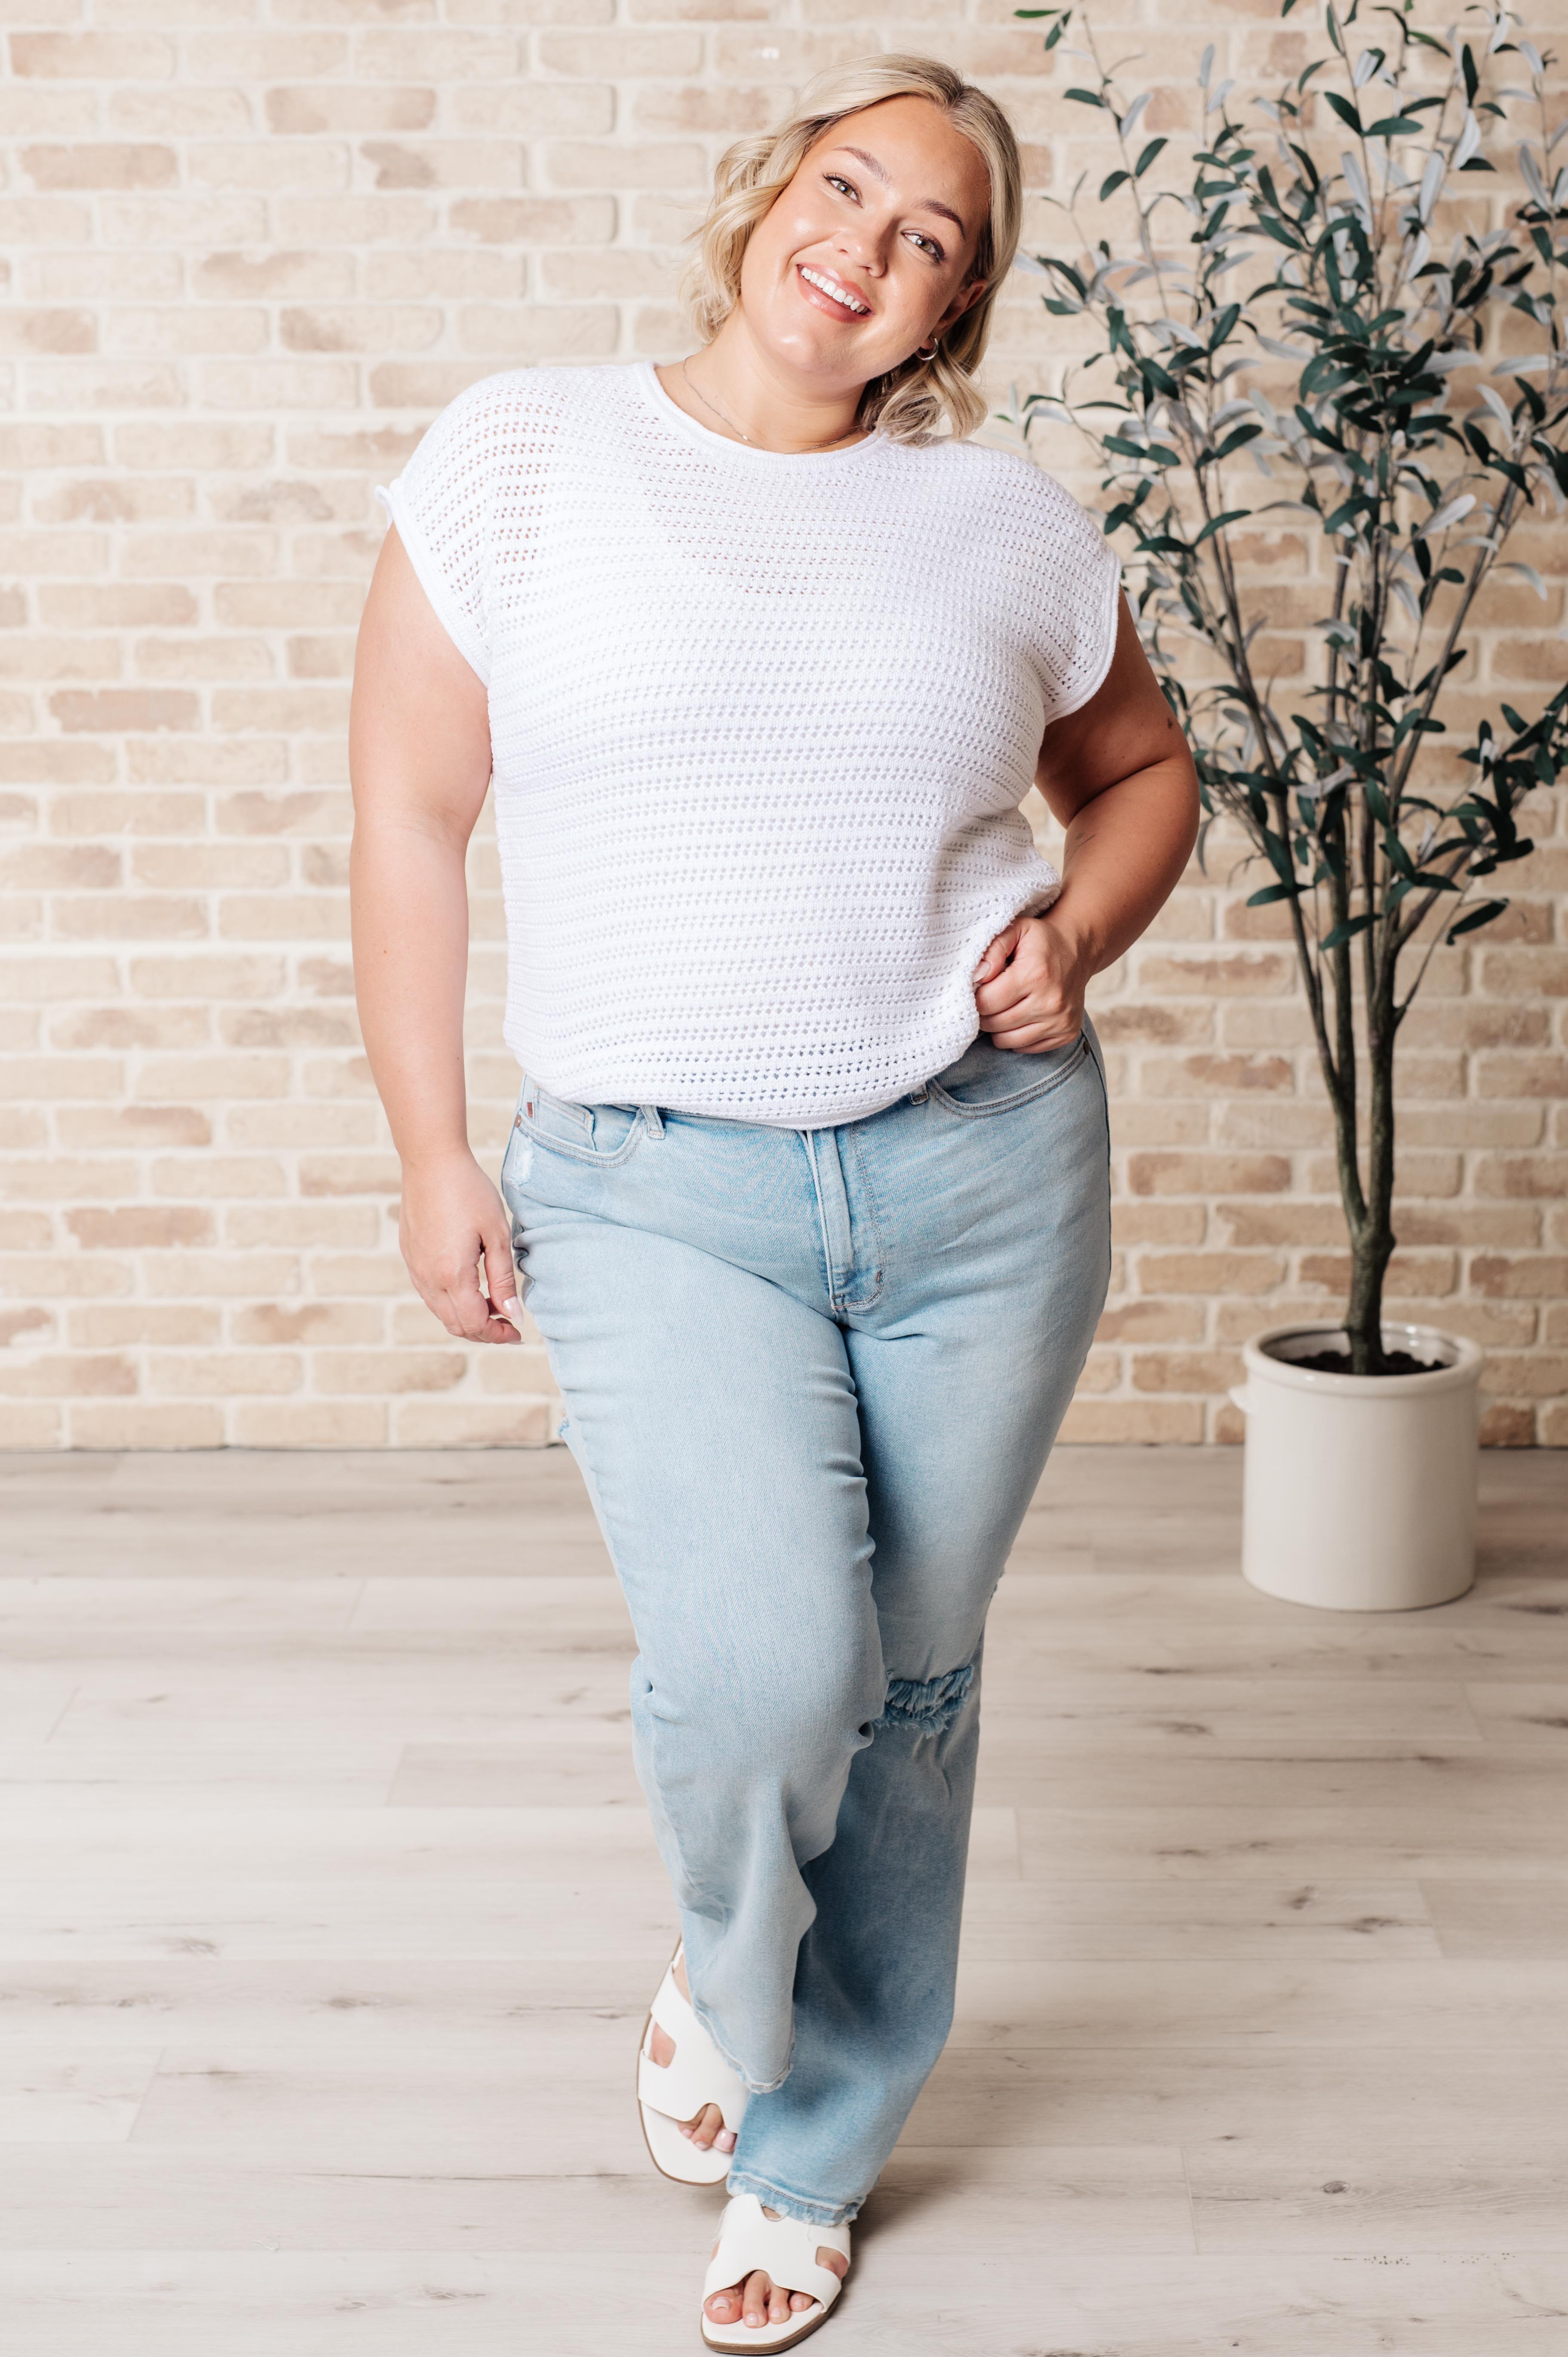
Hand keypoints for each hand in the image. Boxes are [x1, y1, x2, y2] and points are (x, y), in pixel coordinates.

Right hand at [398, 1148, 521, 1342]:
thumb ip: (503, 1279)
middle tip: (508, 1321)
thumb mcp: (496, 1234)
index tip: (518, 1331)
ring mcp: (415, 1269)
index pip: (475, 1323)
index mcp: (452, 1274)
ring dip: (468, 1317)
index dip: (498, 1334)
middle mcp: (428, 1278)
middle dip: (484, 1331)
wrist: (431, 1162)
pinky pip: (430, 1294)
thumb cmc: (469, 1192)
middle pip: (456, 1325)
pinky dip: (452, 1302)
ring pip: (441, 1312)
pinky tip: (471, 1287)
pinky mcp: (411, 1257)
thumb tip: (513, 1314)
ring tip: (494, 1304)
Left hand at [973, 910, 1092, 1053]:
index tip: (981, 988)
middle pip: (994, 1024)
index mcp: (1034, 975)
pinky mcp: (1067, 1034)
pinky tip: (1021, 1016)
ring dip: (998, 1027)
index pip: (986, 1003)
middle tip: (991, 997)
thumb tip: (977, 977)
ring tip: (1005, 1007)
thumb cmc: (1040, 942)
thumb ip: (992, 949)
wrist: (1077, 952)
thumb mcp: (1015, 930)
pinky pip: (1025, 1048)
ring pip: (1007, 1041)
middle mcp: (1051, 1002)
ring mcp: (1060, 1021)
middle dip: (985, 1013)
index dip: (976, 997)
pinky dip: (1016, 1036)